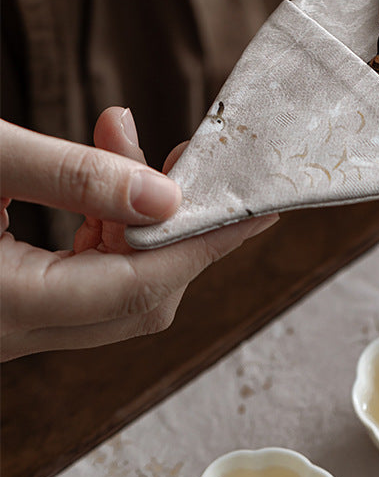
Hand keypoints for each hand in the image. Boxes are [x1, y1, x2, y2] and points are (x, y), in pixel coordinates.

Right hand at [0, 109, 276, 358]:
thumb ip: (71, 176)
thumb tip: (164, 196)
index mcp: (8, 305)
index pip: (139, 286)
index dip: (205, 243)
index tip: (256, 211)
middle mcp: (11, 331)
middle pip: (138, 300)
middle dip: (175, 226)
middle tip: (187, 159)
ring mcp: (12, 324)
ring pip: (113, 291)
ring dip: (136, 224)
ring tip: (122, 145)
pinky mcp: (12, 305)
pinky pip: (82, 284)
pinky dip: (106, 236)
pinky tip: (101, 186)